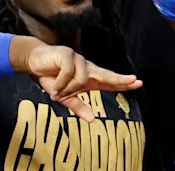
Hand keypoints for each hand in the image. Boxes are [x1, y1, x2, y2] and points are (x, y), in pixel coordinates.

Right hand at [25, 42, 142, 122]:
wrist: (35, 61)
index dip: (123, 82)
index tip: (138, 82)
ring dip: (67, 89)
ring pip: (81, 80)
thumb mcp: (64, 96)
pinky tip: (54, 84)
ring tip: (57, 91)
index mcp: (89, 77)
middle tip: (134, 80)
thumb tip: (92, 120)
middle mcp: (88, 67)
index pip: (109, 81)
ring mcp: (79, 59)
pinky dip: (60, 83)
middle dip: (120, 79)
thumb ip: (78, 106)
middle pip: (106, 74)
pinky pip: (68, 73)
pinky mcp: (69, 54)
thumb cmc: (52, 78)